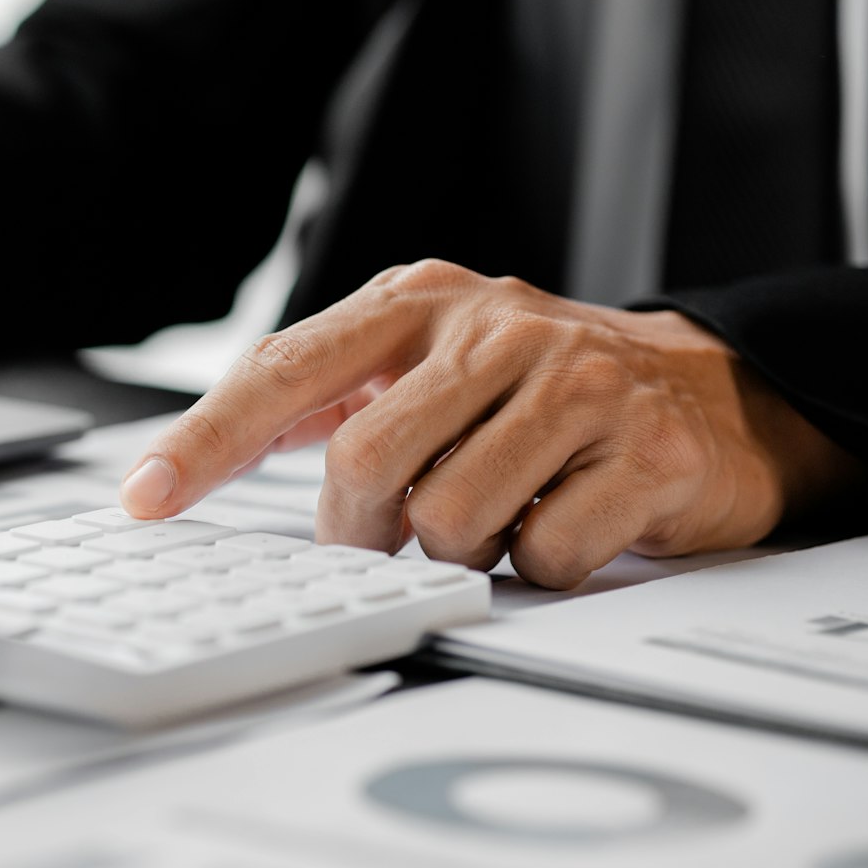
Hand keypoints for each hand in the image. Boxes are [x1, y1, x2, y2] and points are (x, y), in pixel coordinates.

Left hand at [118, 259, 864, 587]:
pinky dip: (541, 568)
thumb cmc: (551, 384)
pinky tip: (569, 521)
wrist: (720, 390)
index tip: (147, 496)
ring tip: (505, 512)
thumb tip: (215, 443)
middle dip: (363, 530)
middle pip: (364, 463)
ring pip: (451, 521)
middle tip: (392, 538)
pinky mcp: (647, 452)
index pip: (284, 369)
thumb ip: (336, 389)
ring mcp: (578, 384)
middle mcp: (496, 326)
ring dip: (463, 549)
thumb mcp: (439, 355)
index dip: (206, 440)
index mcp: (422, 299)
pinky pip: (544, 558)